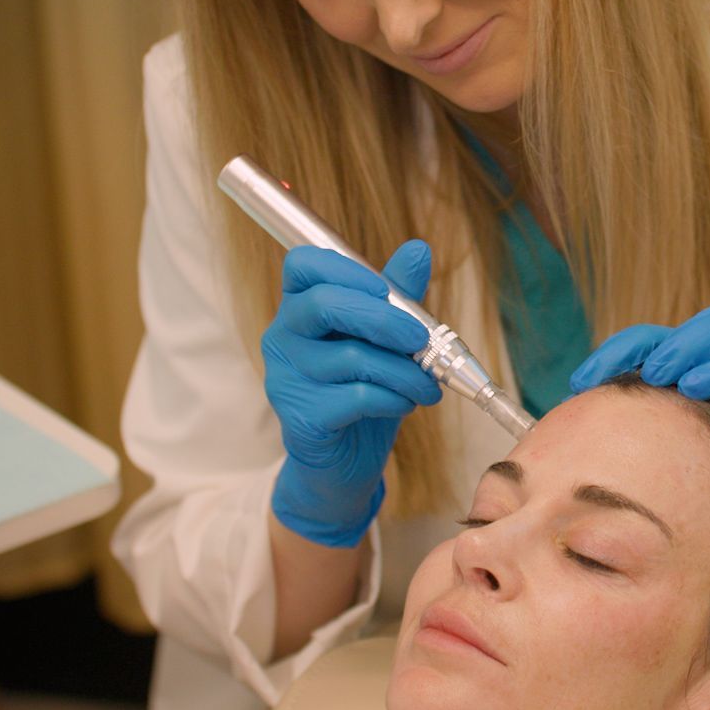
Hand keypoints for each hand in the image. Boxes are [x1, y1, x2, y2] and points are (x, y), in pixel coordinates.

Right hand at [263, 241, 441, 546]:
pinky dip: (395, 398)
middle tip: (422, 337)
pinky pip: (358, 396)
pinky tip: (406, 404)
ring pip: (352, 357)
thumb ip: (398, 295)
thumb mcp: (386, 339)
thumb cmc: (364, 390)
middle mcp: (282, 337)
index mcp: (300, 307)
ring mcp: (285, 378)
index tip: (387, 289)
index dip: (346, 269)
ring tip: (428, 384)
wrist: (348, 461)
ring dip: (405, 371)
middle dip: (387, 318)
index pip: (303, 265)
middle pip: (326, 304)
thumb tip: (418, 249)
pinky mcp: (300, 418)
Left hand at [569, 306, 709, 505]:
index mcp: (693, 368)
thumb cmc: (693, 469)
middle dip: (688, 343)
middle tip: (658, 372)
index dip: (624, 348)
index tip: (586, 380)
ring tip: (694, 387)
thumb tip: (568, 416)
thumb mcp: (649, 441)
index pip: (658, 338)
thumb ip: (619, 423)